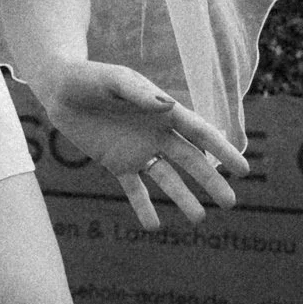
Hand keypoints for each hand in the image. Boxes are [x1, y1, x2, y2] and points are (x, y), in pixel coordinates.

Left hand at [37, 62, 247, 232]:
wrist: (60, 88)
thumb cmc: (90, 77)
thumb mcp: (114, 80)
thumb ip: (139, 93)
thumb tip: (168, 106)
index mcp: (164, 111)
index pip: (200, 133)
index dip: (222, 150)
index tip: (242, 169)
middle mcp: (157, 133)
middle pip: (191, 161)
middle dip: (211, 181)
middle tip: (230, 203)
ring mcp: (138, 150)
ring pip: (167, 179)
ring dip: (182, 198)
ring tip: (198, 219)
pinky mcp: (116, 163)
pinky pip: (134, 189)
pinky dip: (143, 207)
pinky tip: (153, 226)